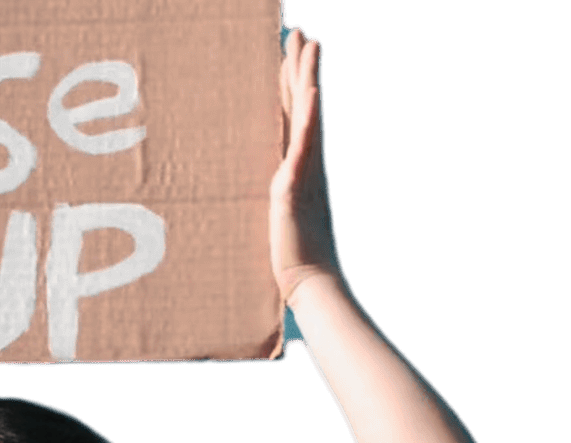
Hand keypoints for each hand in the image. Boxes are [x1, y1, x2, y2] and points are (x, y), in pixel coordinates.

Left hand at [266, 28, 340, 303]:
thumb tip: (258, 202)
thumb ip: (268, 205)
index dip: (289, 84)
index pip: (290, 116)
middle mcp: (304, 162)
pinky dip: (309, 113)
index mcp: (295, 167)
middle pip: (300, 103)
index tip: (287, 55)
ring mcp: (304, 169)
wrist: (308, 282)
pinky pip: (305, 141)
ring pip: (307, 112)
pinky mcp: (297, 183)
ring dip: (307, 75)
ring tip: (309, 42)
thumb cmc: (290, 259)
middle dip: (298, 66)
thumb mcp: (272, 223)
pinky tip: (311, 88)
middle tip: (298, 31)